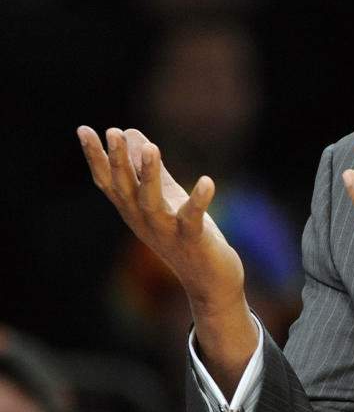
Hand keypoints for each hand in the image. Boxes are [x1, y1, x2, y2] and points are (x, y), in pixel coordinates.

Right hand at [77, 126, 256, 388]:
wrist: (210, 282)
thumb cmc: (186, 236)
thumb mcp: (165, 198)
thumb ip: (149, 168)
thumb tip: (130, 132)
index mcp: (134, 211)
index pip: (108, 182)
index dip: (96, 157)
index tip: (84, 129)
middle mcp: (144, 222)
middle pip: (125, 189)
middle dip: (119, 161)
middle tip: (113, 132)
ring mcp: (167, 233)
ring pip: (151, 203)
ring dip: (150, 175)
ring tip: (151, 147)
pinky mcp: (194, 241)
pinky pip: (193, 219)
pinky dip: (199, 200)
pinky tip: (207, 181)